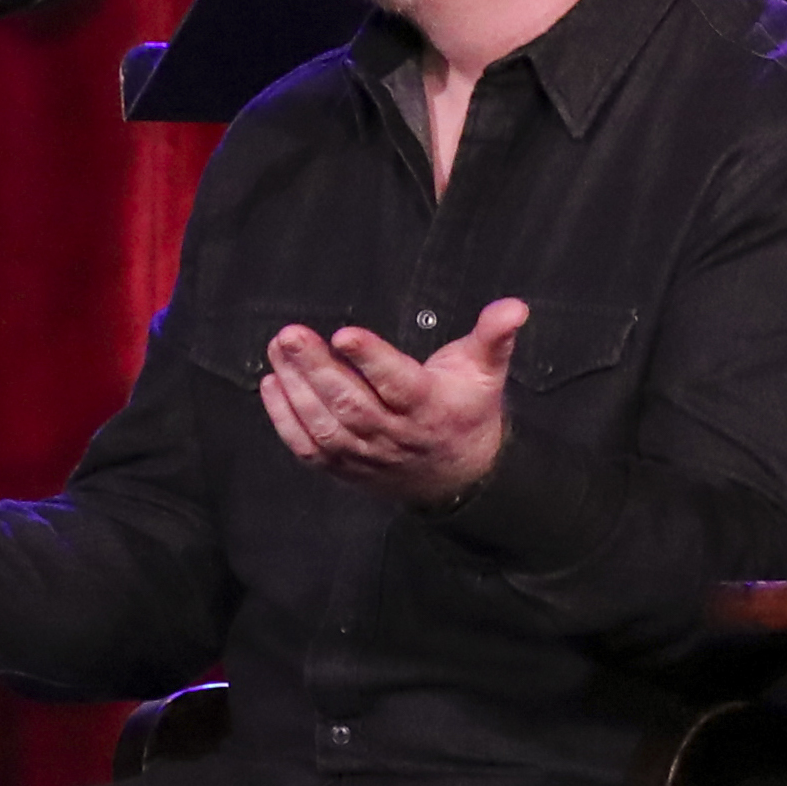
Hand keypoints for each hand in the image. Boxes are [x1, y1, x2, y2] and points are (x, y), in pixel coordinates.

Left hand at [255, 302, 525, 506]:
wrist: (459, 479)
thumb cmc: (466, 412)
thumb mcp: (486, 371)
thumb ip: (494, 336)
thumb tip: (514, 307)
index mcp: (429, 406)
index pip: (397, 384)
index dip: (370, 360)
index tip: (345, 334)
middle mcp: (395, 434)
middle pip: (351, 404)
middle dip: (317, 369)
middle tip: (291, 335)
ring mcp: (366, 455)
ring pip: (326, 426)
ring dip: (297, 388)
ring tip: (278, 350)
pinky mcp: (344, 467)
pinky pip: (309, 449)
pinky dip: (285, 421)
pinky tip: (272, 384)